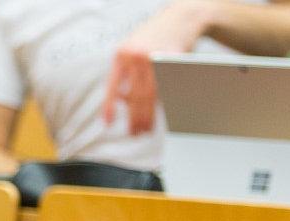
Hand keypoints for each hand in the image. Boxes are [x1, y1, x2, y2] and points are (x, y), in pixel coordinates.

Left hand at [104, 0, 211, 135]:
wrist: (182, 17)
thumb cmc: (157, 36)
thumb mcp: (133, 48)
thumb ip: (126, 70)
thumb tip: (121, 98)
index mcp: (121, 54)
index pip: (112, 86)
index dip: (109, 106)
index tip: (107, 122)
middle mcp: (135, 56)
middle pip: (134, 95)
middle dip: (134, 117)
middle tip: (134, 132)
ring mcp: (155, 58)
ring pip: (151, 94)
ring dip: (148, 115)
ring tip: (147, 128)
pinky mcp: (174, 60)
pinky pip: (167, 87)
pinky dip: (164, 102)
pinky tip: (163, 113)